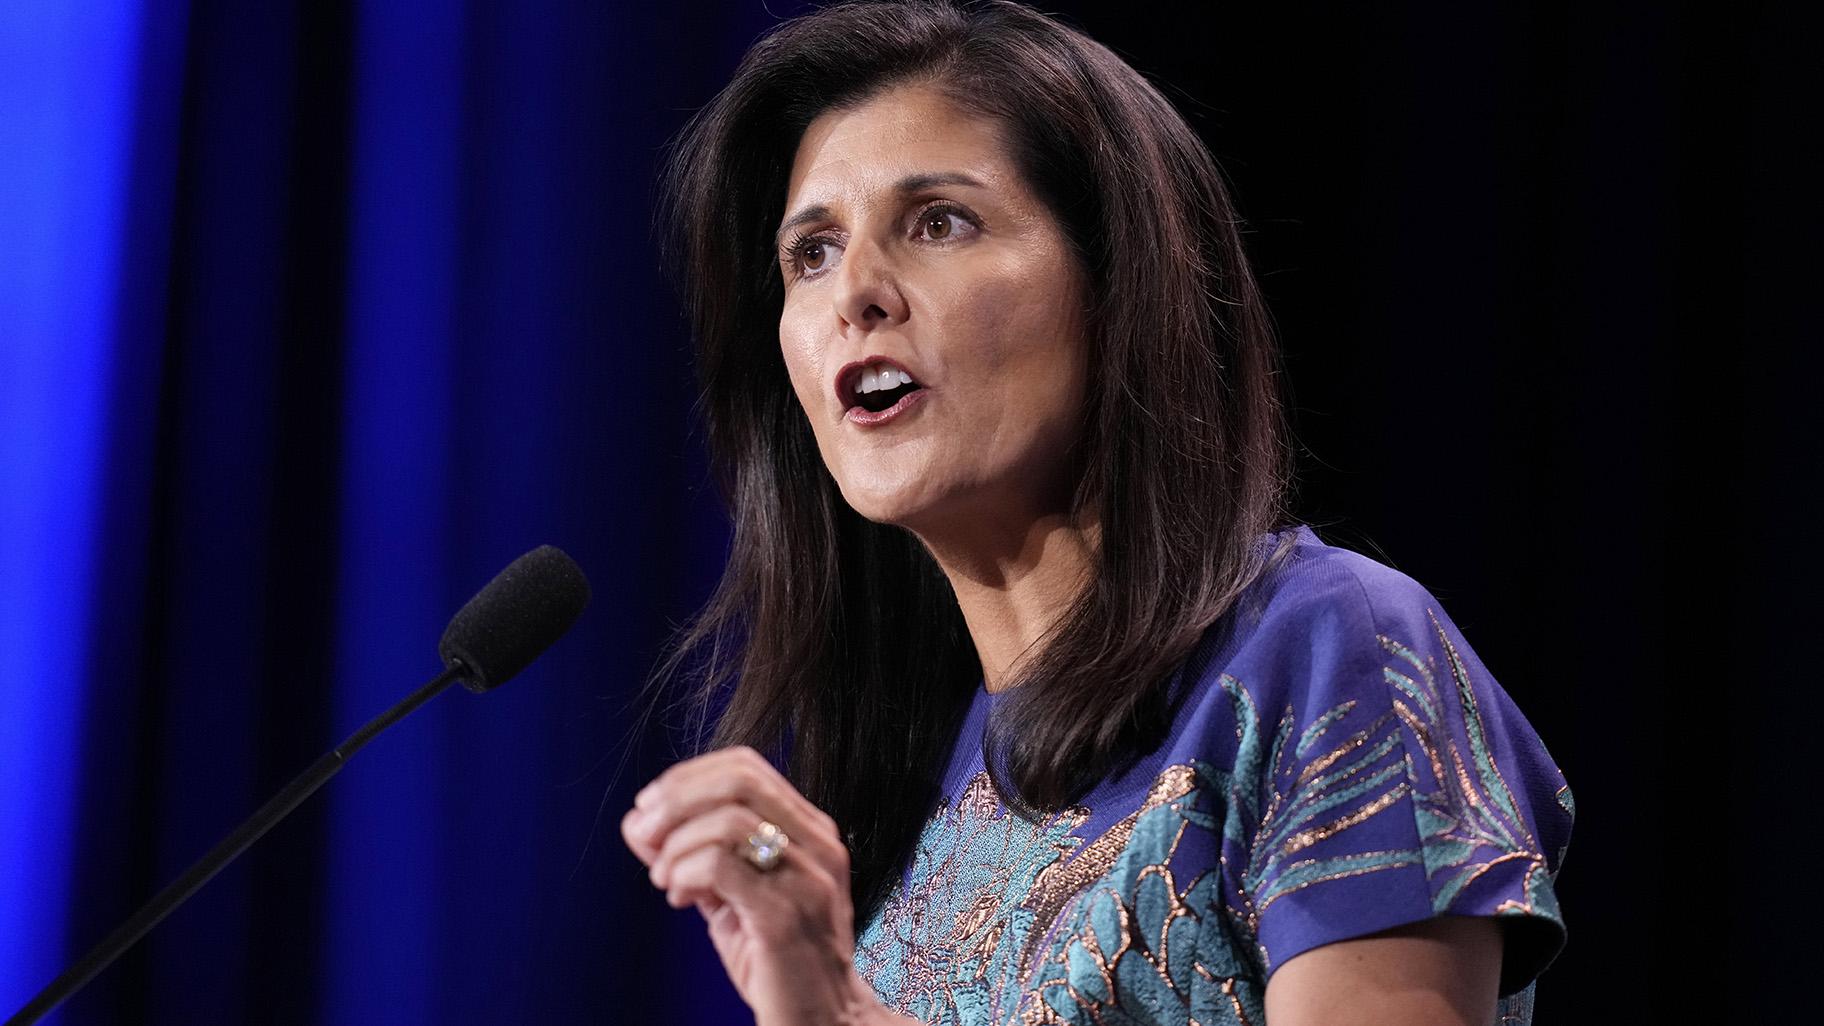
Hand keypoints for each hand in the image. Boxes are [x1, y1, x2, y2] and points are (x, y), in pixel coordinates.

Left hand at [621, 746, 897, 1025]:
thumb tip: (638, 821)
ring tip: (666, 881)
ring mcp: (808, 880)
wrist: (823, 1022)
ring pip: (727, 820)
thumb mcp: (731, 896)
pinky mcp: (786, 916)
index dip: (688, 777)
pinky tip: (680, 898)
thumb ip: (691, 854)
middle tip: (645, 835)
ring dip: (676, 846)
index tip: (650, 808)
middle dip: (676, 800)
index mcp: (811, 831)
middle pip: (738, 781)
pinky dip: (685, 873)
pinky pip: (721, 866)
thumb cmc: (778, 960)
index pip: (746, 766)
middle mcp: (818, 846)